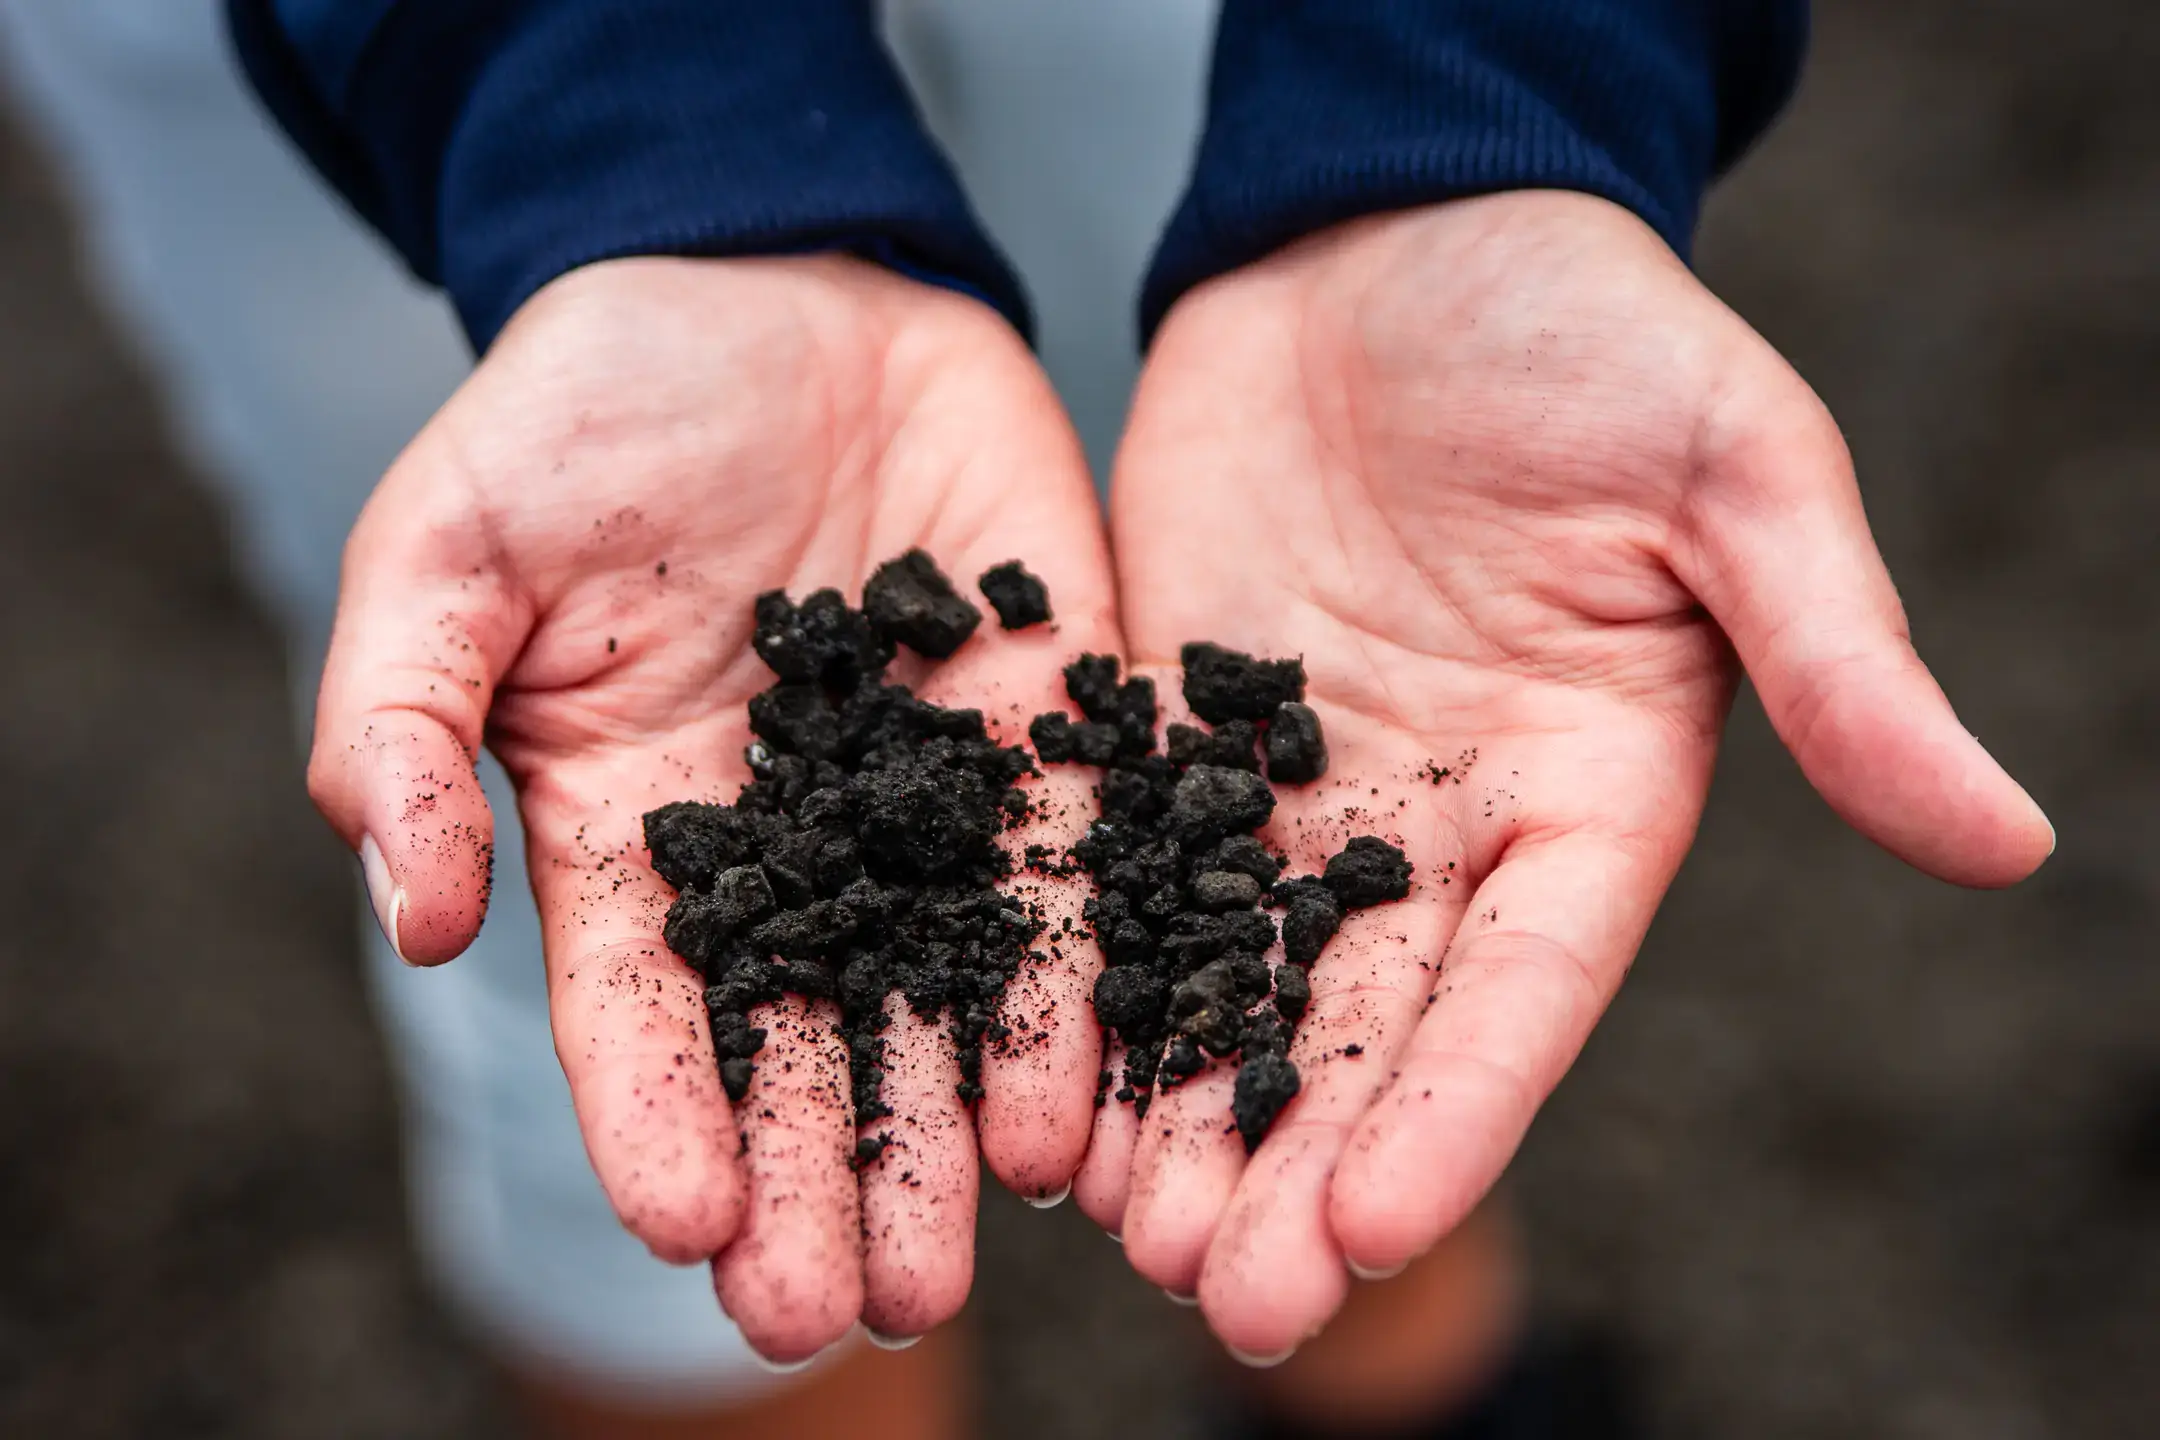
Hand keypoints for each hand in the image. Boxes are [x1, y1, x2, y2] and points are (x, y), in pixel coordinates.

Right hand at [306, 256, 1115, 1358]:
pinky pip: (1072, 875)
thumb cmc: (590, 410)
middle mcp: (793, 844)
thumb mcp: (450, 545)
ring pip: (947, 993)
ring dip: (948, 1134)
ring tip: (953, 1265)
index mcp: (636, 823)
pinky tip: (1085, 1104)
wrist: (775, 285)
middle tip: (835, 1312)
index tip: (689, 1225)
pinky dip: (1077, 991)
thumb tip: (402, 918)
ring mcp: (929, 799)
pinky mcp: (1049, 733)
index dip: (657, 1116)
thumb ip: (403, 721)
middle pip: (807, 1038)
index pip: (642, 1004)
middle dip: (820, 1176)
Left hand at [1075, 192, 2052, 1357]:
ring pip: (1231, 978)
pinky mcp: (1173, 730)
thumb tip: (2012, 840)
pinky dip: (1086, 979)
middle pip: (1366, 1022)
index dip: (1455, 1108)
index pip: (1524, 984)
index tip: (1372, 1229)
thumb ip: (1840, 660)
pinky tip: (1041, 1083)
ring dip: (1181, 1111)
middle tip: (1221, 1299)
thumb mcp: (1737, 472)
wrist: (1393, 235)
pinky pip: (1118, 874)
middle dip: (1297, 1162)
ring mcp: (1292, 784)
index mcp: (1585, 791)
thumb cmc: (1589, 330)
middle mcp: (1436, 820)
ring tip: (1120, 1238)